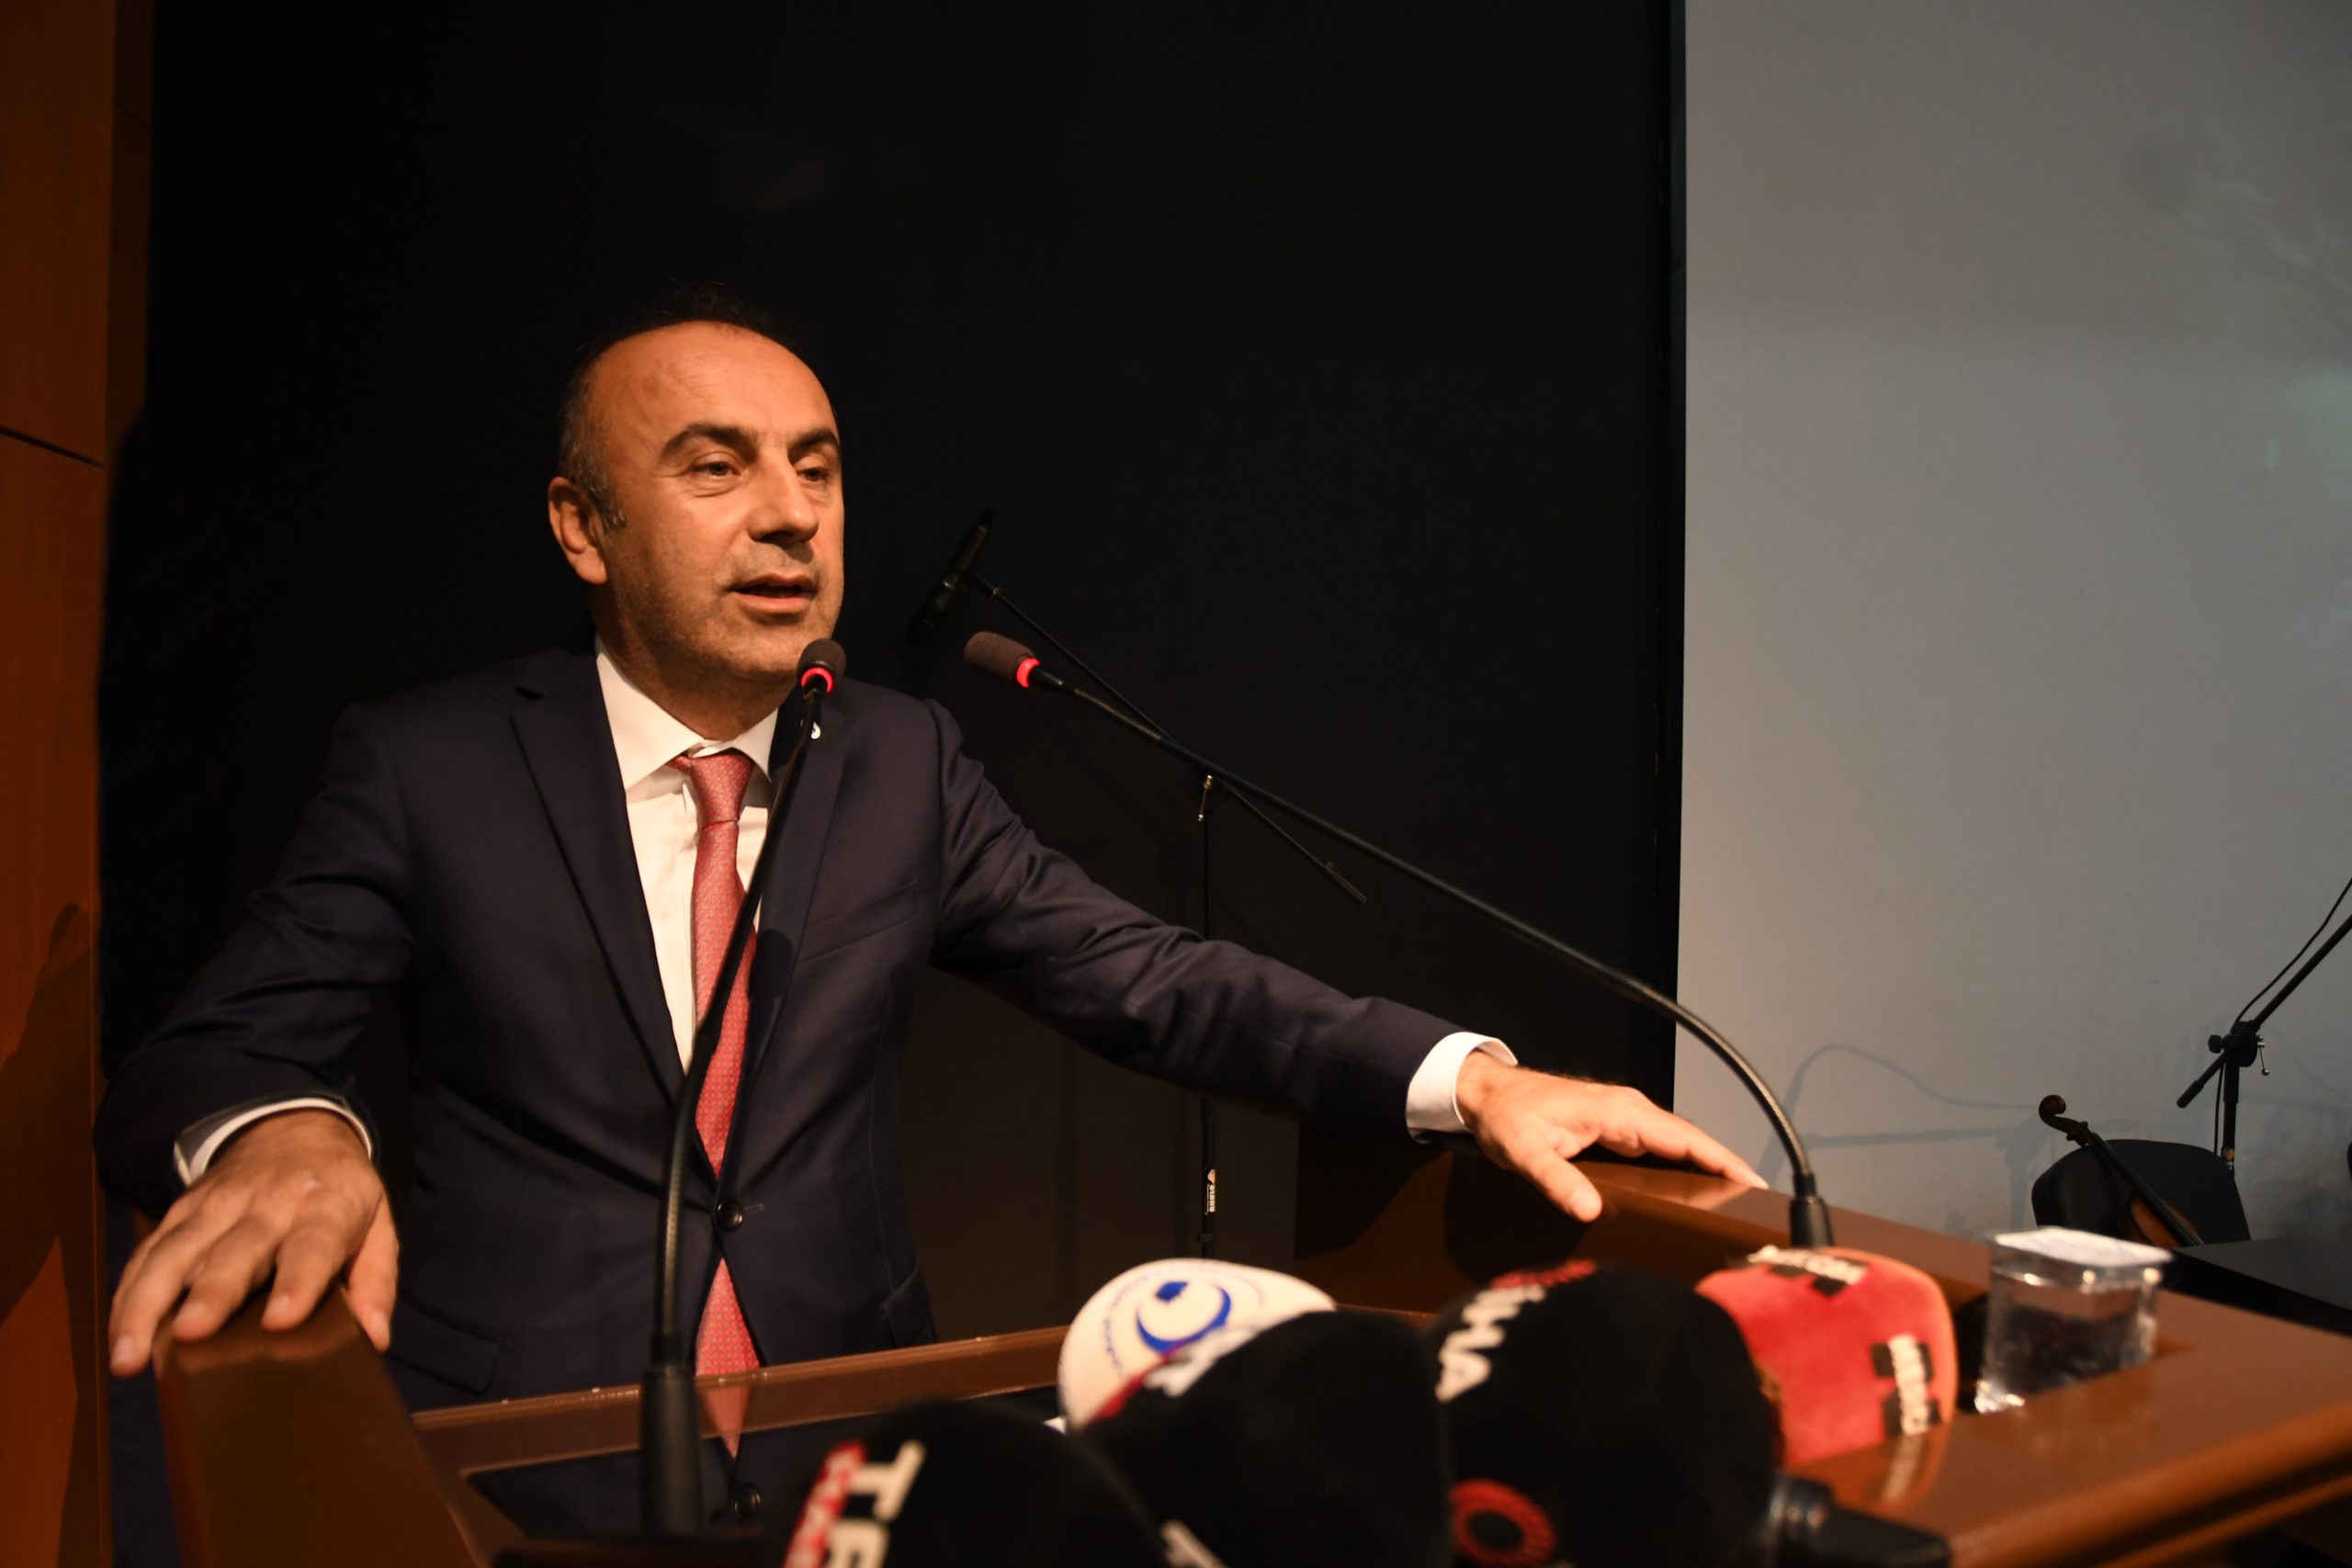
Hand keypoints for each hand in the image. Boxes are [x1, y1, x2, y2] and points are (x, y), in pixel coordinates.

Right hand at [109, 1109, 395, 1375]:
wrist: (294, 1131)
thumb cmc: (339, 1195)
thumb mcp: (376, 1226)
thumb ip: (376, 1281)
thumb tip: (375, 1339)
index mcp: (325, 1208)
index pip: (313, 1245)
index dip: (298, 1282)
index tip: (280, 1321)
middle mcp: (268, 1204)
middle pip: (236, 1251)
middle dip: (212, 1292)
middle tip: (191, 1334)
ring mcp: (217, 1206)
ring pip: (175, 1253)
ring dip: (147, 1304)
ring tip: (129, 1356)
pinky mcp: (180, 1211)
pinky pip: (148, 1254)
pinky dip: (128, 1294)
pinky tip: (118, 1335)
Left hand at [1454, 1051, 1765, 1221]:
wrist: (1488, 1095)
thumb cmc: (1506, 1118)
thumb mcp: (1524, 1151)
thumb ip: (1556, 1179)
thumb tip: (1589, 1209)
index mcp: (1619, 1111)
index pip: (1684, 1137)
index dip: (1721, 1159)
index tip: (1752, 1182)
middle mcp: (1630, 1111)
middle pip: (1691, 1143)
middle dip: (1725, 1169)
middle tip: (1755, 1207)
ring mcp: (1626, 1120)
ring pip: (1678, 1147)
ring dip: (1707, 1169)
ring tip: (1736, 1205)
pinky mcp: (1618, 1130)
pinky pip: (1661, 1150)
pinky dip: (1684, 1167)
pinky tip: (1694, 1192)